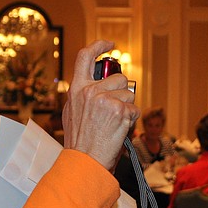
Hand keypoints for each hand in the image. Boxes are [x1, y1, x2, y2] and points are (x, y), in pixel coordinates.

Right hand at [62, 40, 139, 170]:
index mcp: (77, 89)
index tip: (110, 45)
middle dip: (122, 92)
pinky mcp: (120, 111)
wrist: (84, 161)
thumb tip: (96, 85)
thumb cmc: (80, 142)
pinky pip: (135, 110)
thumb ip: (83, 96)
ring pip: (129, 94)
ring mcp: (106, 100)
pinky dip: (131, 121)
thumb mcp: (72, 113)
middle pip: (119, 78)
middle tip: (114, 111)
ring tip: (113, 124)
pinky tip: (119, 130)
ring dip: (127, 108)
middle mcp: (90, 91)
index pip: (85, 56)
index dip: (99, 46)